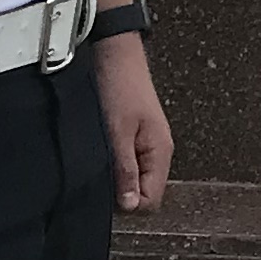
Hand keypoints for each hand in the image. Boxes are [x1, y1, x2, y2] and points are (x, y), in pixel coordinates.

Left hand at [96, 32, 172, 212]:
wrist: (115, 53)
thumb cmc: (119, 85)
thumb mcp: (118, 132)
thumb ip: (125, 170)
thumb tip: (130, 206)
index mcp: (160, 152)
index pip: (151, 202)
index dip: (128, 203)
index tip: (107, 190)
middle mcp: (158, 151)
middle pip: (143, 193)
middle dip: (121, 191)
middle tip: (100, 171)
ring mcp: (146, 144)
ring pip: (133, 179)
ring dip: (115, 175)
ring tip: (100, 155)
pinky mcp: (134, 137)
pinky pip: (127, 164)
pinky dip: (113, 162)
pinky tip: (100, 149)